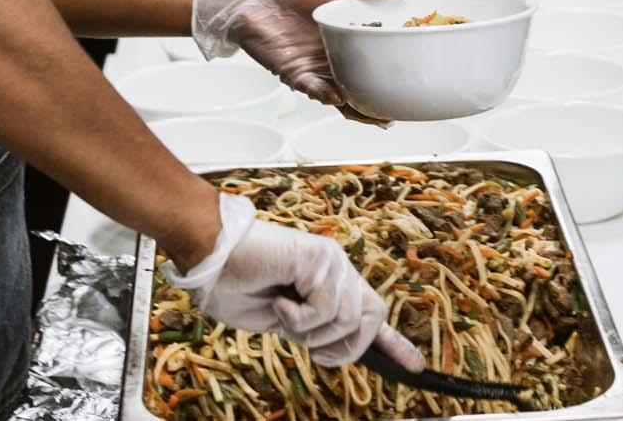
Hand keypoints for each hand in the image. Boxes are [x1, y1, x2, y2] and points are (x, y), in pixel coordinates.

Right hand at [162, 193, 426, 369]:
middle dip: (346, 345)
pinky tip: (279, 300)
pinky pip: (326, 307)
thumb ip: (312, 330)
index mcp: (331, 286)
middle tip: (312, 347)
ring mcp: (332, 261)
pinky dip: (298, 316)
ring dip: (311, 331)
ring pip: (347, 318)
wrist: (209, 257)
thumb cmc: (235, 284)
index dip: (395, 343)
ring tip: (283, 311)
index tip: (414, 365)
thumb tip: (333, 348)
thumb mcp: (283, 321)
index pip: (373, 314)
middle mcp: (339, 270)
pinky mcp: (320, 257)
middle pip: (373, 317)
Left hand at [190, 0, 409, 112]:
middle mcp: (336, 59)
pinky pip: (312, 87)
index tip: (420, 84)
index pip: (379, 60)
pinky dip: (324, 93)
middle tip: (401, 112)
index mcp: (350, 40)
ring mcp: (315, 69)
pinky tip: (337, 97)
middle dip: (380, 104)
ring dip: (357, 107)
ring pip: (341, 95)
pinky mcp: (292, 72)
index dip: (398, 74)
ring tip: (377, 115)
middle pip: (363, 87)